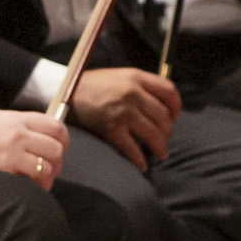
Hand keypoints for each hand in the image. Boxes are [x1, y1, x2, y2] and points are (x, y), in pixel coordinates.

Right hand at [0, 108, 67, 183]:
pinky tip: (27, 190)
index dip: (63, 140)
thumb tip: (39, 138)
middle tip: (50, 170)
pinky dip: (33, 188)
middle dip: (57, 162)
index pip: (56, 127)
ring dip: (47, 178)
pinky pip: (29, 183)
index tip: (60, 148)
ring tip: (40, 183)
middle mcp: (18, 135)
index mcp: (18, 119)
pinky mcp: (2, 172)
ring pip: (46, 168)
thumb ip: (19, 126)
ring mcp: (11, 154)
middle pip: (55, 149)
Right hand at [66, 64, 181, 166]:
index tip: (175, 116)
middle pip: (163, 115)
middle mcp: (133, 93)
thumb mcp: (120, 76)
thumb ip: (140, 85)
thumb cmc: (93, 85)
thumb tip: (161, 104)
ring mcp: (122, 111)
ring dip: (160, 146)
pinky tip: (142, 165)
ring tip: (162, 153)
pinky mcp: (110, 127)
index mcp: (137, 77)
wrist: (64, 91)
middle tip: (165, 138)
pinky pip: (131, 147)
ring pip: (153, 133)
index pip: (169, 91)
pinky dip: (139, 159)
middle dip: (167, 130)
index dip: (176, 106)